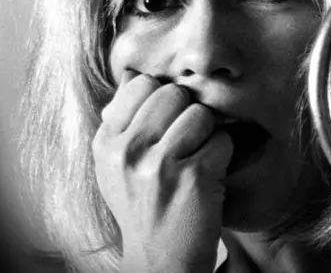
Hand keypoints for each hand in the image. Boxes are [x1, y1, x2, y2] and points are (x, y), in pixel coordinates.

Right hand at [92, 71, 232, 272]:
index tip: (166, 123)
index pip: (142, 84)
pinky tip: (210, 176)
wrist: (160, 263)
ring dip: (209, 135)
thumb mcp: (117, 167)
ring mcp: (159, 164)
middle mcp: (127, 150)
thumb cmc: (145, 207)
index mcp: (106, 142)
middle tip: (187, 144)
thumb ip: (124, 123)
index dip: (164, 98)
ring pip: (201, 114)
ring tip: (197, 160)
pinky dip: (224, 156)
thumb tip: (134, 76)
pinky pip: (223, 140)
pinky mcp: (193, 177)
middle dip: (188, 113)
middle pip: (175, 93)